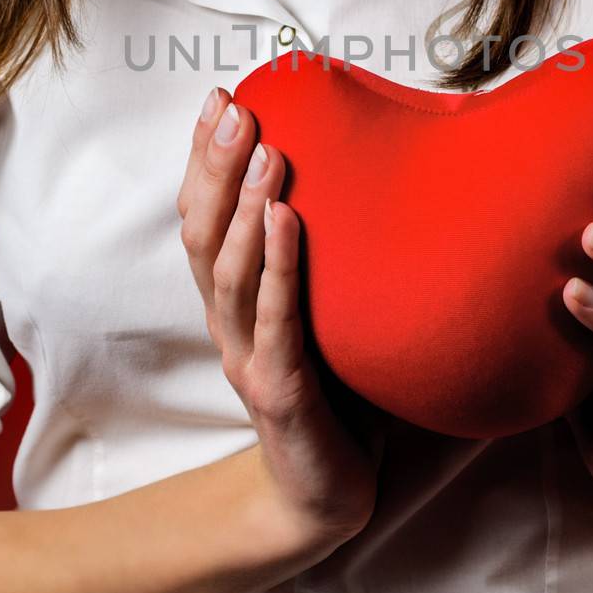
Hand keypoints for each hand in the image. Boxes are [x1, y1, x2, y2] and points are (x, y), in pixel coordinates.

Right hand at [177, 87, 386, 545]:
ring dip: (245, 205)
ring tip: (264, 150)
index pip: (203, 217)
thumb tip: (389, 175)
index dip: (203, 159)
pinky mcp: (278, 391)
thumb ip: (334, 255)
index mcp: (235, 301)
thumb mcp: (329, 312)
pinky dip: (278, 265)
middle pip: (203, 233)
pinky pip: (275, 320)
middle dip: (213, 166)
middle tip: (232, 108)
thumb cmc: (337, 392)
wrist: (328, 494)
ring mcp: (248, 357)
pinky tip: (287, 217)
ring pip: (230, 271)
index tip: (221, 98)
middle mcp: (230, 323)